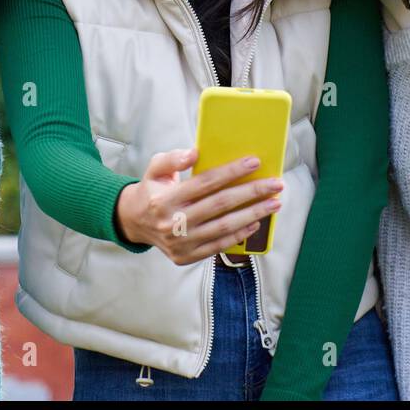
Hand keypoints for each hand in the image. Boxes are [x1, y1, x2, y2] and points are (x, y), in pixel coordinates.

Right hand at [114, 148, 283, 265]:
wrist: (133, 223)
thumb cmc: (151, 191)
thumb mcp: (154, 169)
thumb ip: (172, 159)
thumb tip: (194, 153)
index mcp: (165, 199)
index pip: (205, 183)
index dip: (231, 172)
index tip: (254, 162)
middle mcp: (173, 222)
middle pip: (220, 205)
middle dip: (252, 193)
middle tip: (276, 184)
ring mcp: (181, 243)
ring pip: (224, 227)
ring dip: (253, 214)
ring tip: (274, 203)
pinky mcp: (186, 256)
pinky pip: (219, 246)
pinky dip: (239, 235)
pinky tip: (256, 223)